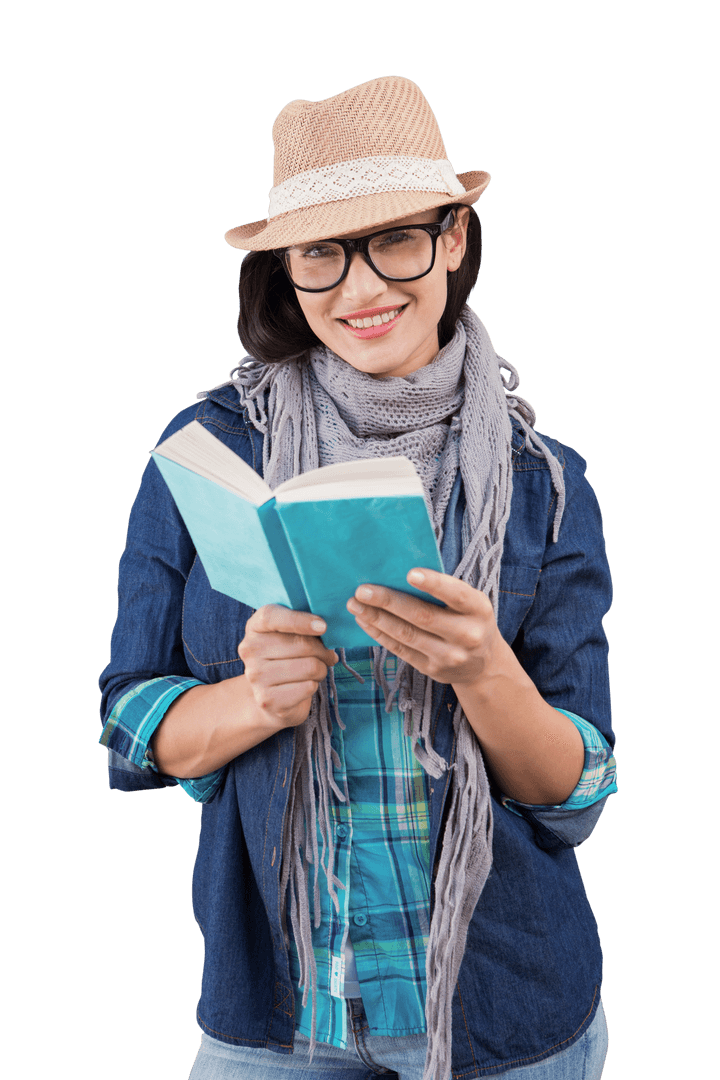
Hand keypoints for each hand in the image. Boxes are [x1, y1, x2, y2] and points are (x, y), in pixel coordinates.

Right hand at [238, 606, 337, 729]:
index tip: (323, 626)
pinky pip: (308, 687)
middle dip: (323, 651)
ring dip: (322, 669)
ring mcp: (256, 676)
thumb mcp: (291, 634)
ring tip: (316, 671)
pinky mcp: (267, 700)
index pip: (271, 617)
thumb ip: (304, 624)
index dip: (299, 620)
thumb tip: (326, 628)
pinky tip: (305, 685)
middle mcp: (250, 650)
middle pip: (301, 644)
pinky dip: (315, 686)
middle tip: (327, 655)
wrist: (272, 696)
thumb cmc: (288, 657)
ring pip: (310, 666)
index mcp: (254, 627)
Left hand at [346, 568, 501, 686]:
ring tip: (354, 604)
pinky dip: (379, 633)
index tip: (409, 573)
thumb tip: (399, 571)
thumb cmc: (469, 619)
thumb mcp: (471, 603)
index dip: (433, 584)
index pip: (456, 594)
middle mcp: (466, 635)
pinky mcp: (431, 669)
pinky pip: (400, 650)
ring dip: (376, 618)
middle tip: (362, 589)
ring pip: (406, 634)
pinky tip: (364, 621)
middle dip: (388, 601)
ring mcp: (448, 656)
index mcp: (478, 609)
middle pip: (422, 616)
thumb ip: (445, 589)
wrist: (484, 664)